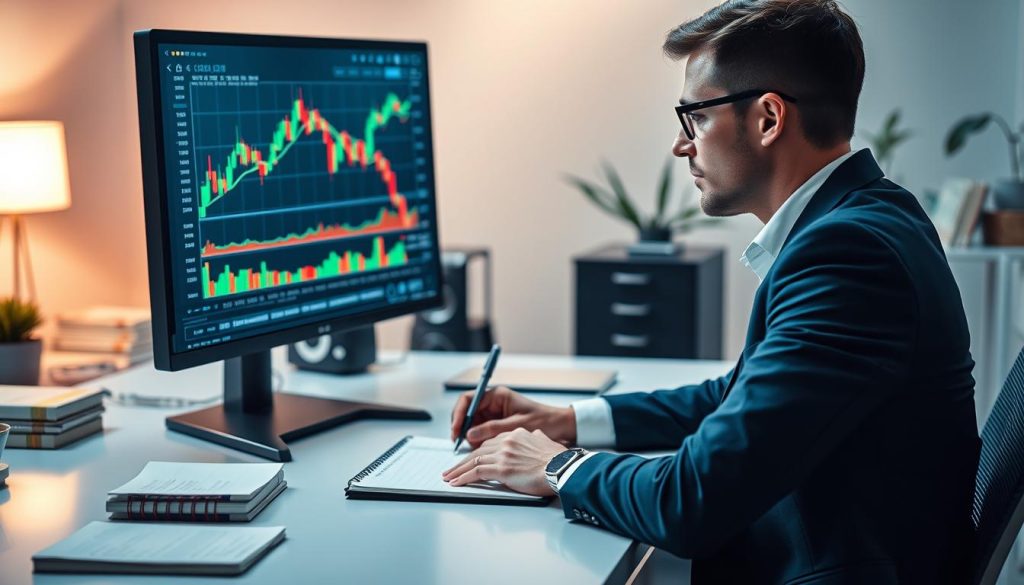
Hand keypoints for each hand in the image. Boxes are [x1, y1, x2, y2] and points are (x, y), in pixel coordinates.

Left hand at [442, 428, 566, 495]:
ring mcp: (503, 454)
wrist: (562, 468)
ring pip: (473, 461)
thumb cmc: (558, 460)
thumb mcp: (546, 442)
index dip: (478, 452)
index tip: (471, 459)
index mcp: (516, 434)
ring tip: (449, 477)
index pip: (490, 442)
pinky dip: (463, 478)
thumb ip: (536, 438)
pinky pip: (476, 473)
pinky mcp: (501, 469)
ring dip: (458, 471)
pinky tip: (456, 483)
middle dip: (463, 462)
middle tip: (453, 469)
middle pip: (478, 451)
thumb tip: (535, 436)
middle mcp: (507, 441)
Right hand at [450, 386, 576, 449]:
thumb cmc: (544, 420)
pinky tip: (478, 449)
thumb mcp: (517, 426)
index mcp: (498, 396)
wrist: (560, 427)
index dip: (459, 414)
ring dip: (468, 435)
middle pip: (467, 412)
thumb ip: (492, 429)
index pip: (469, 399)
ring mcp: (494, 415)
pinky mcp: (497, 426)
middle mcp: (493, 403)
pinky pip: (480, 432)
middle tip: (458, 442)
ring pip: (472, 424)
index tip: (456, 429)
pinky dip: (477, 441)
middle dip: (461, 427)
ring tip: (470, 448)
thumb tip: (470, 434)